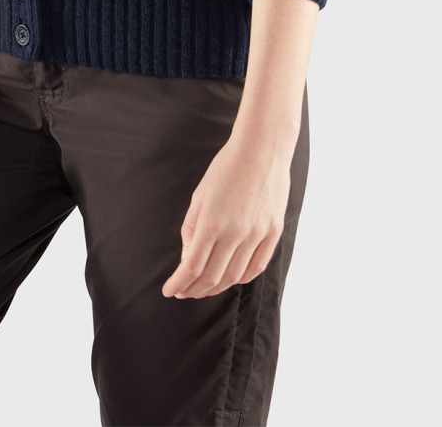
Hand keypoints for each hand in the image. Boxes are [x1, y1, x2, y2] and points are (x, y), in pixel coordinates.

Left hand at [161, 131, 295, 299]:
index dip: (179, 283)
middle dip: (193, 290)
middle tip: (183, 291)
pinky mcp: (273, 233)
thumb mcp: (200, 195)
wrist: (262, 149)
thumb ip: (191, 229)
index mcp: (212, 222)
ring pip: (234, 277)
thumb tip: (188, 259)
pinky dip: (240, 278)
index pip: (192, 267)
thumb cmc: (226, 168)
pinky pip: (256, 267)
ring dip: (215, 288)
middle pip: (212, 277)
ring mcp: (257, 234)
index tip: (169, 290)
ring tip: (203, 288)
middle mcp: (235, 233)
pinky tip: (229, 278)